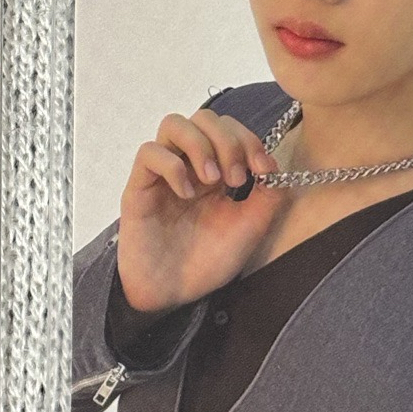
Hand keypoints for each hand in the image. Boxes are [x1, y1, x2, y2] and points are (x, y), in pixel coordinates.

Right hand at [116, 107, 285, 312]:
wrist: (173, 294)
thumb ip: (268, 196)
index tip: (262, 169)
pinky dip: (172, 165)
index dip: (249, 140)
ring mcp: (163, 173)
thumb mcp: (250, 228)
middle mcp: (188, 165)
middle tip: (235, 179)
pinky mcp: (138, 187)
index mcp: (216, 171)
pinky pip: (149, 153)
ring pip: (174, 123)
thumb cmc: (208, 262)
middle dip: (227, 141)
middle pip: (204, 117)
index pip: (230, 129)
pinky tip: (186, 192)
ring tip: (211, 179)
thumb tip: (273, 163)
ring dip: (200, 145)